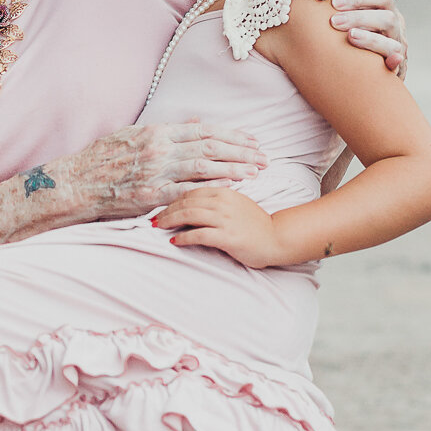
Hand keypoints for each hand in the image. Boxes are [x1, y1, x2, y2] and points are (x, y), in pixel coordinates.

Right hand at [72, 121, 265, 220]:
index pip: (204, 131)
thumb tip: (195, 123)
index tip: (252, 140)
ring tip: (255, 172)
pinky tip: (229, 189)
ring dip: (233, 169)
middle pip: (211, 147)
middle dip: (241, 151)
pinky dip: (210, 188)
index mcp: (158, 132)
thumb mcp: (134, 135)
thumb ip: (166, 131)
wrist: (77, 182)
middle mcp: (160, 149)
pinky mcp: (151, 195)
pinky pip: (187, 191)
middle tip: (263, 157)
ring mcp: (157, 172)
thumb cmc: (103, 159)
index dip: (232, 135)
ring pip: (204, 167)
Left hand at [152, 187, 284, 267]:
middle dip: (166, 210)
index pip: (191, 190)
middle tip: (152, 218)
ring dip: (170, 221)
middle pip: (186, 201)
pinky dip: (183, 237)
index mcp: (224, 191)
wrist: (277, 238)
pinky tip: (174, 240)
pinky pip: (198, 234)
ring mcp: (225, 219)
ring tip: (158, 227)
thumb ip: (216, 200)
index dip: (173, 199)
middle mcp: (223, 202)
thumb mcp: (236, 204)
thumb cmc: (255, 223)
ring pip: (189, 215)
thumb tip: (192, 204)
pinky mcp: (227, 237)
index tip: (161, 207)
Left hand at [331, 0, 406, 77]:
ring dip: (371, 39)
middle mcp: (394, 27)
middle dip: (360, 18)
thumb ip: (342, 7)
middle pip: (387, 18)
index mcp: (386, 10)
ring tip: (350, 36)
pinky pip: (397, 65)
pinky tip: (390, 60)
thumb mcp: (352, 16)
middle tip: (335, 21)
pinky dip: (394, 62)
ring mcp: (397, 46)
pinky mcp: (396, 66)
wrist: (369, 63)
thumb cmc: (352, 32)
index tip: (335, 2)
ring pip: (392, 42)